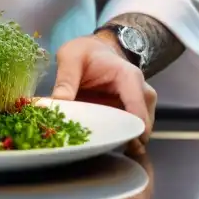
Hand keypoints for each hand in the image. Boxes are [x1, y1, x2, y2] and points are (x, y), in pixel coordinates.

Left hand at [51, 35, 156, 153]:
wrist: (93, 48)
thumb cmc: (85, 51)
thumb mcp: (70, 58)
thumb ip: (65, 80)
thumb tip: (56, 104)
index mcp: (129, 78)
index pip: (137, 109)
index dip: (130, 131)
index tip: (115, 144)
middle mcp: (140, 92)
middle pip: (143, 123)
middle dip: (129, 140)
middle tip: (107, 150)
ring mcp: (137, 103)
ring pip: (139, 130)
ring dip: (125, 141)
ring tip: (103, 149)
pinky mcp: (129, 112)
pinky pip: (130, 129)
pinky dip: (120, 137)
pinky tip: (103, 144)